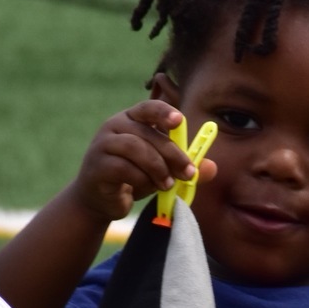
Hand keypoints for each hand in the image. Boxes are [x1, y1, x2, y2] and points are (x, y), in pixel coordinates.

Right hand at [72, 100, 216, 221]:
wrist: (101, 200)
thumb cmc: (133, 178)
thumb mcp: (162, 170)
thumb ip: (184, 166)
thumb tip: (211, 167)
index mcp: (131, 119)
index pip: (148, 107)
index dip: (164, 112)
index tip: (179, 121)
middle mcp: (114, 126)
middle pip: (147, 132)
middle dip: (172, 153)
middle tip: (188, 173)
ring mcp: (103, 144)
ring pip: (135, 148)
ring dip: (157, 168)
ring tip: (167, 184)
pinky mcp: (97, 166)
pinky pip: (123, 168)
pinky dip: (140, 180)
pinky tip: (144, 188)